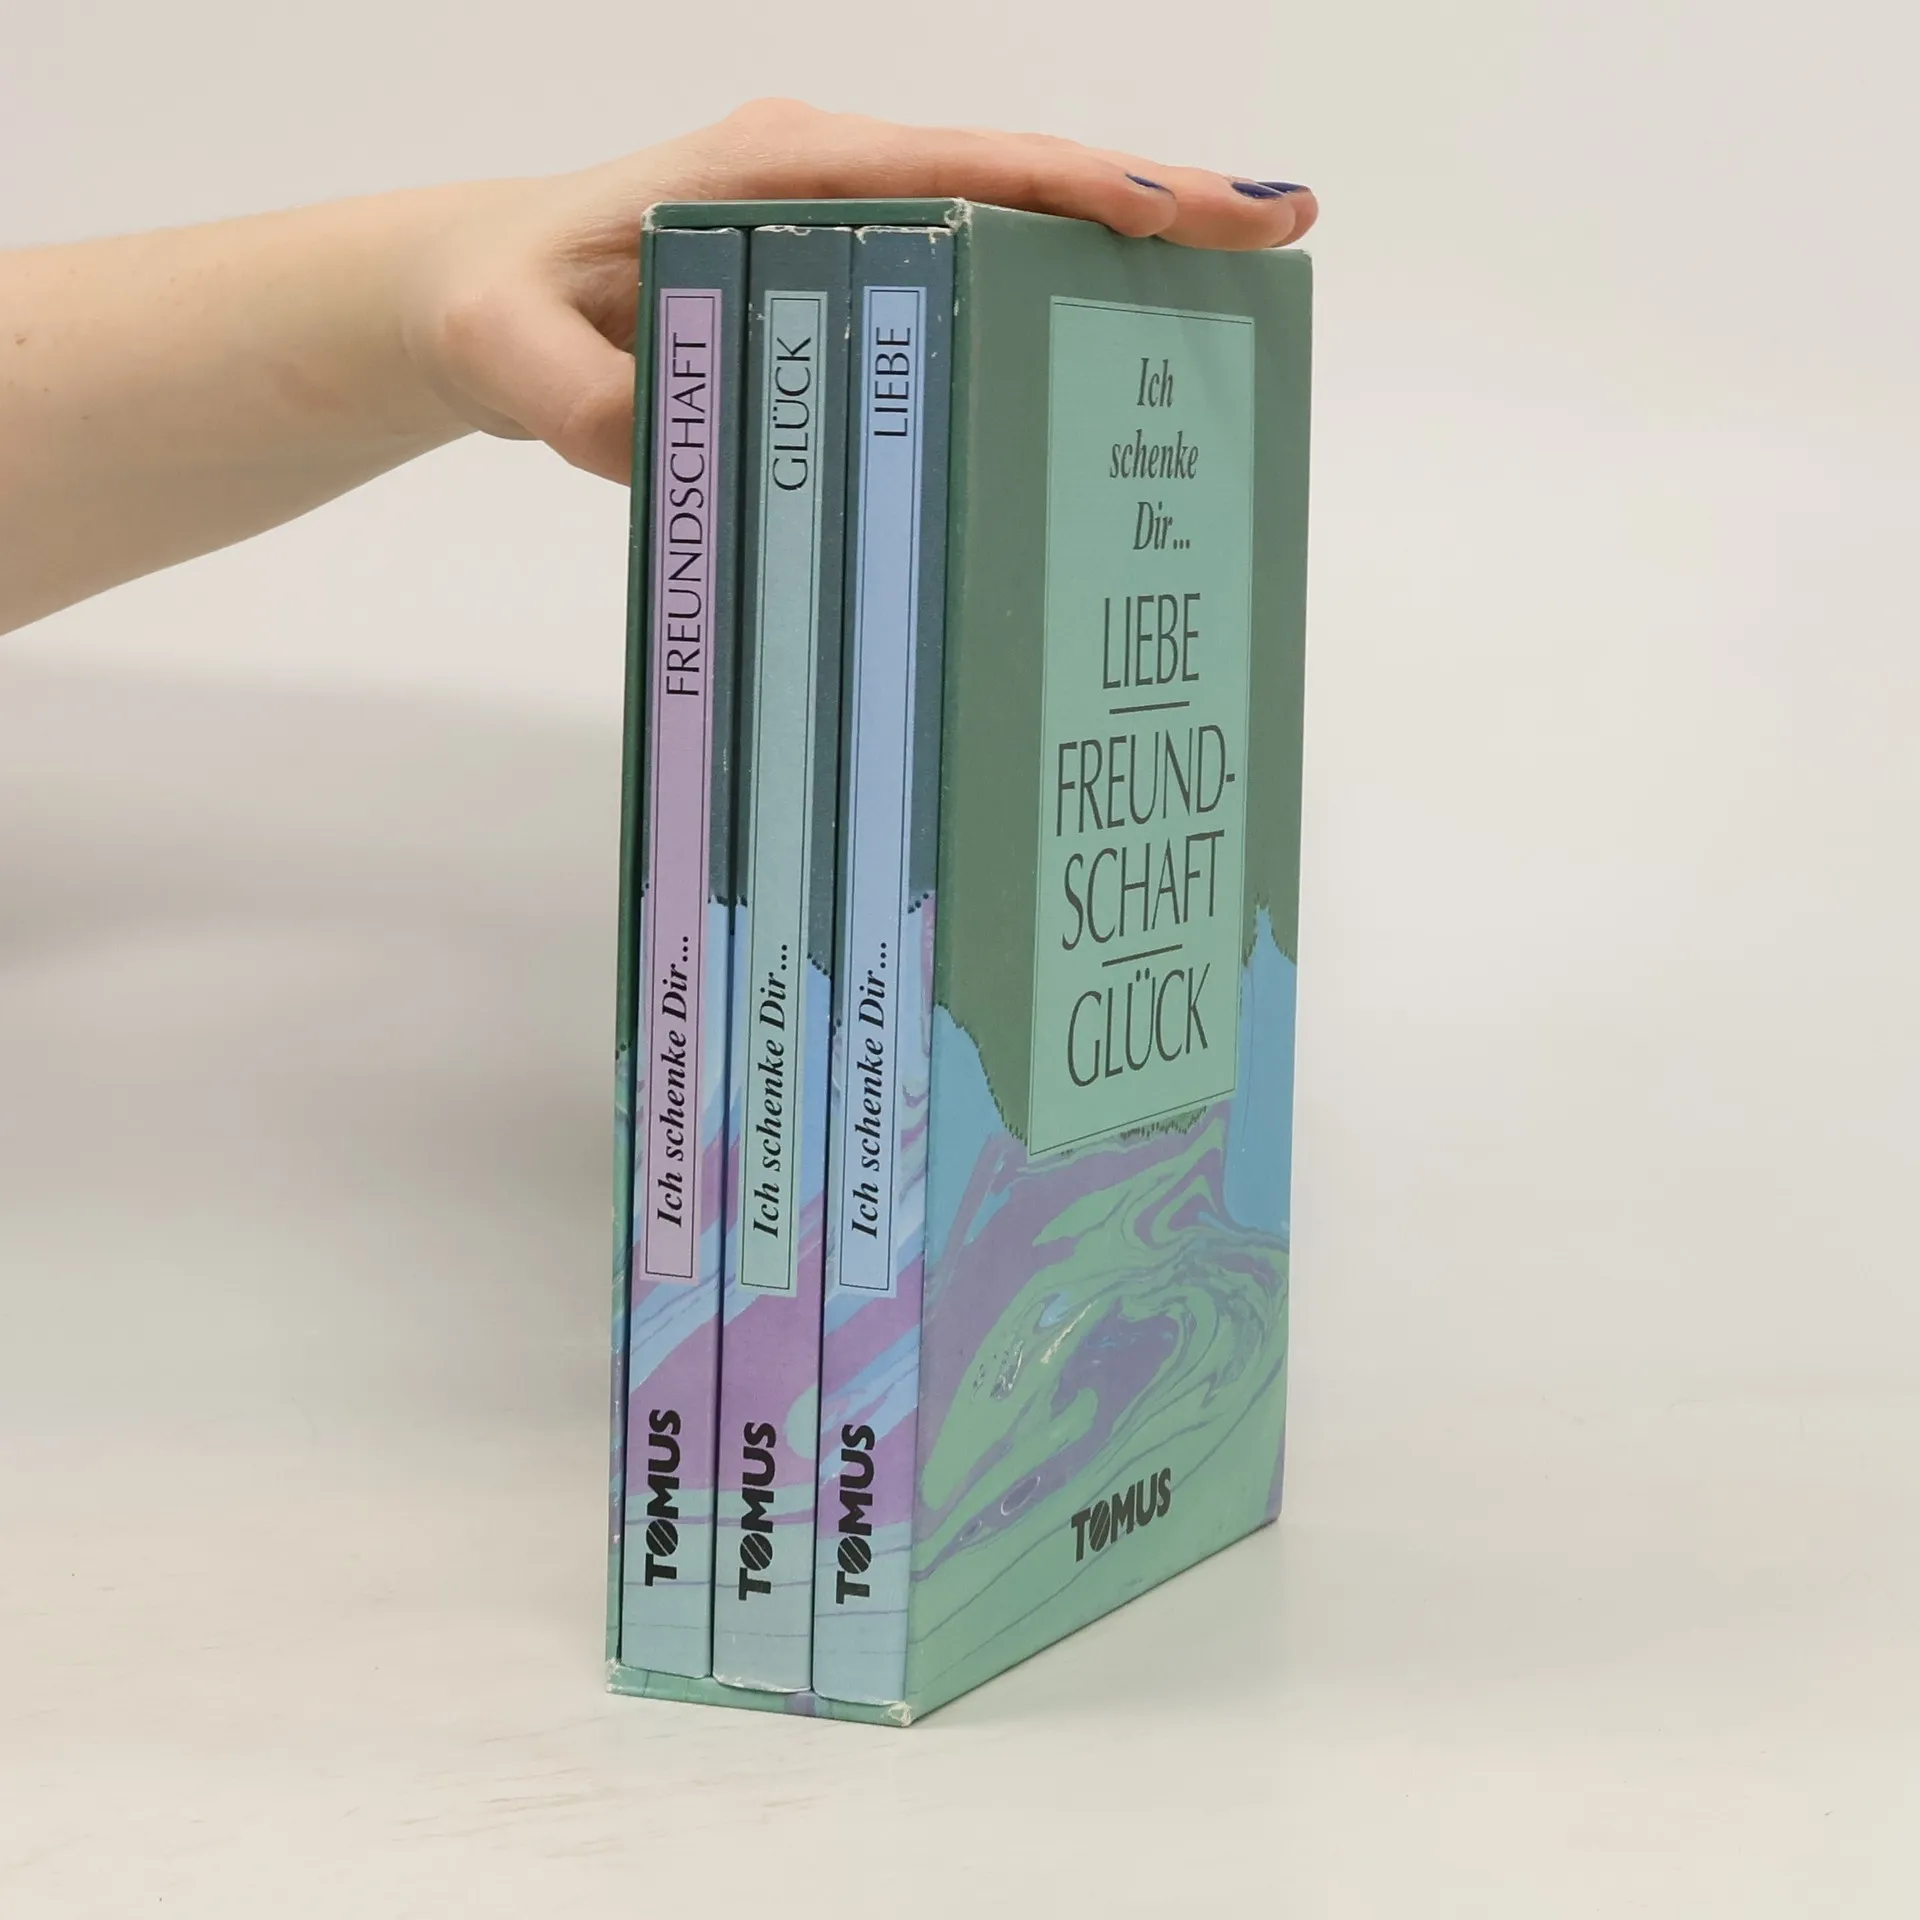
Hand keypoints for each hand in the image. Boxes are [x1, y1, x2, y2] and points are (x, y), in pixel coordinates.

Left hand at [401, 99, 1317, 483]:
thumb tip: (647, 438)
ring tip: (1245, 273)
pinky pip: (975, 268)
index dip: (1064, 189)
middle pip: (1019, 176)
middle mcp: (833, 178)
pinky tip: (1128, 335)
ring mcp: (851, 222)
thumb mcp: (510, 350)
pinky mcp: (854, 274)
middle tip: (1280, 228)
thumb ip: (575, 398)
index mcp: (776, 170)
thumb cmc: (501, 301)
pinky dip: (1061, 288)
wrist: (481, 295)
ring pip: (1012, 218)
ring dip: (1130, 243)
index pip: (950, 164)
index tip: (1168, 217)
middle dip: (1155, 198)